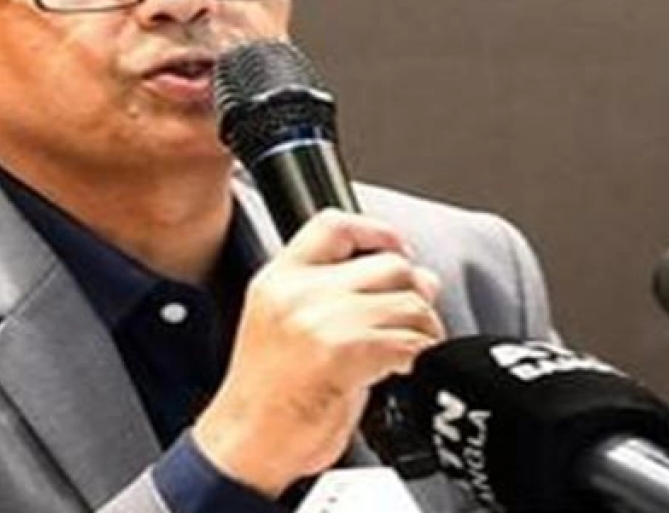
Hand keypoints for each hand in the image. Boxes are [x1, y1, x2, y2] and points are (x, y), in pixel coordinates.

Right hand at [192, 209, 445, 496]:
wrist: (245, 444)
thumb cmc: (267, 396)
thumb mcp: (285, 325)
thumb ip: (339, 295)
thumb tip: (413, 278)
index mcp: (278, 279)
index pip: (335, 225)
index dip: (377, 231)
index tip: (398, 248)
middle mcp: (297, 292)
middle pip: (387, 265)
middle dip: (413, 293)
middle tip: (413, 319)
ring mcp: (320, 319)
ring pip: (408, 303)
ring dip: (422, 329)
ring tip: (408, 348)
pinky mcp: (343, 353)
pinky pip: (408, 341)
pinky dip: (417, 357)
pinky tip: (400, 369)